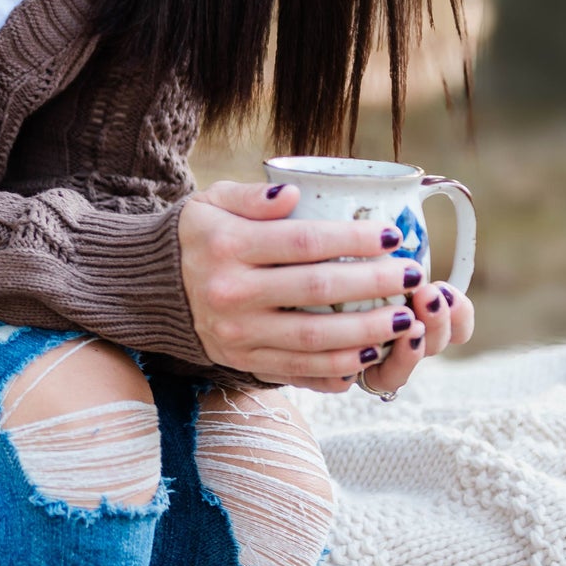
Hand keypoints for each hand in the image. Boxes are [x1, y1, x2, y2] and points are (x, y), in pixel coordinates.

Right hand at [177, 178, 473, 394]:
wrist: (152, 289)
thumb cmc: (198, 236)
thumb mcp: (212, 202)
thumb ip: (252, 196)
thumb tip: (294, 194)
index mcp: (226, 246)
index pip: (303, 242)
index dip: (354, 240)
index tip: (393, 235)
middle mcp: (230, 292)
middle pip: (316, 292)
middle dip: (374, 284)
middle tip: (412, 274)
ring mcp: (236, 334)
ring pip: (313, 340)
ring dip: (366, 332)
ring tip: (404, 320)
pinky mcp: (242, 361)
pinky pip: (297, 371)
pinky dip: (337, 368)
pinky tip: (370, 356)